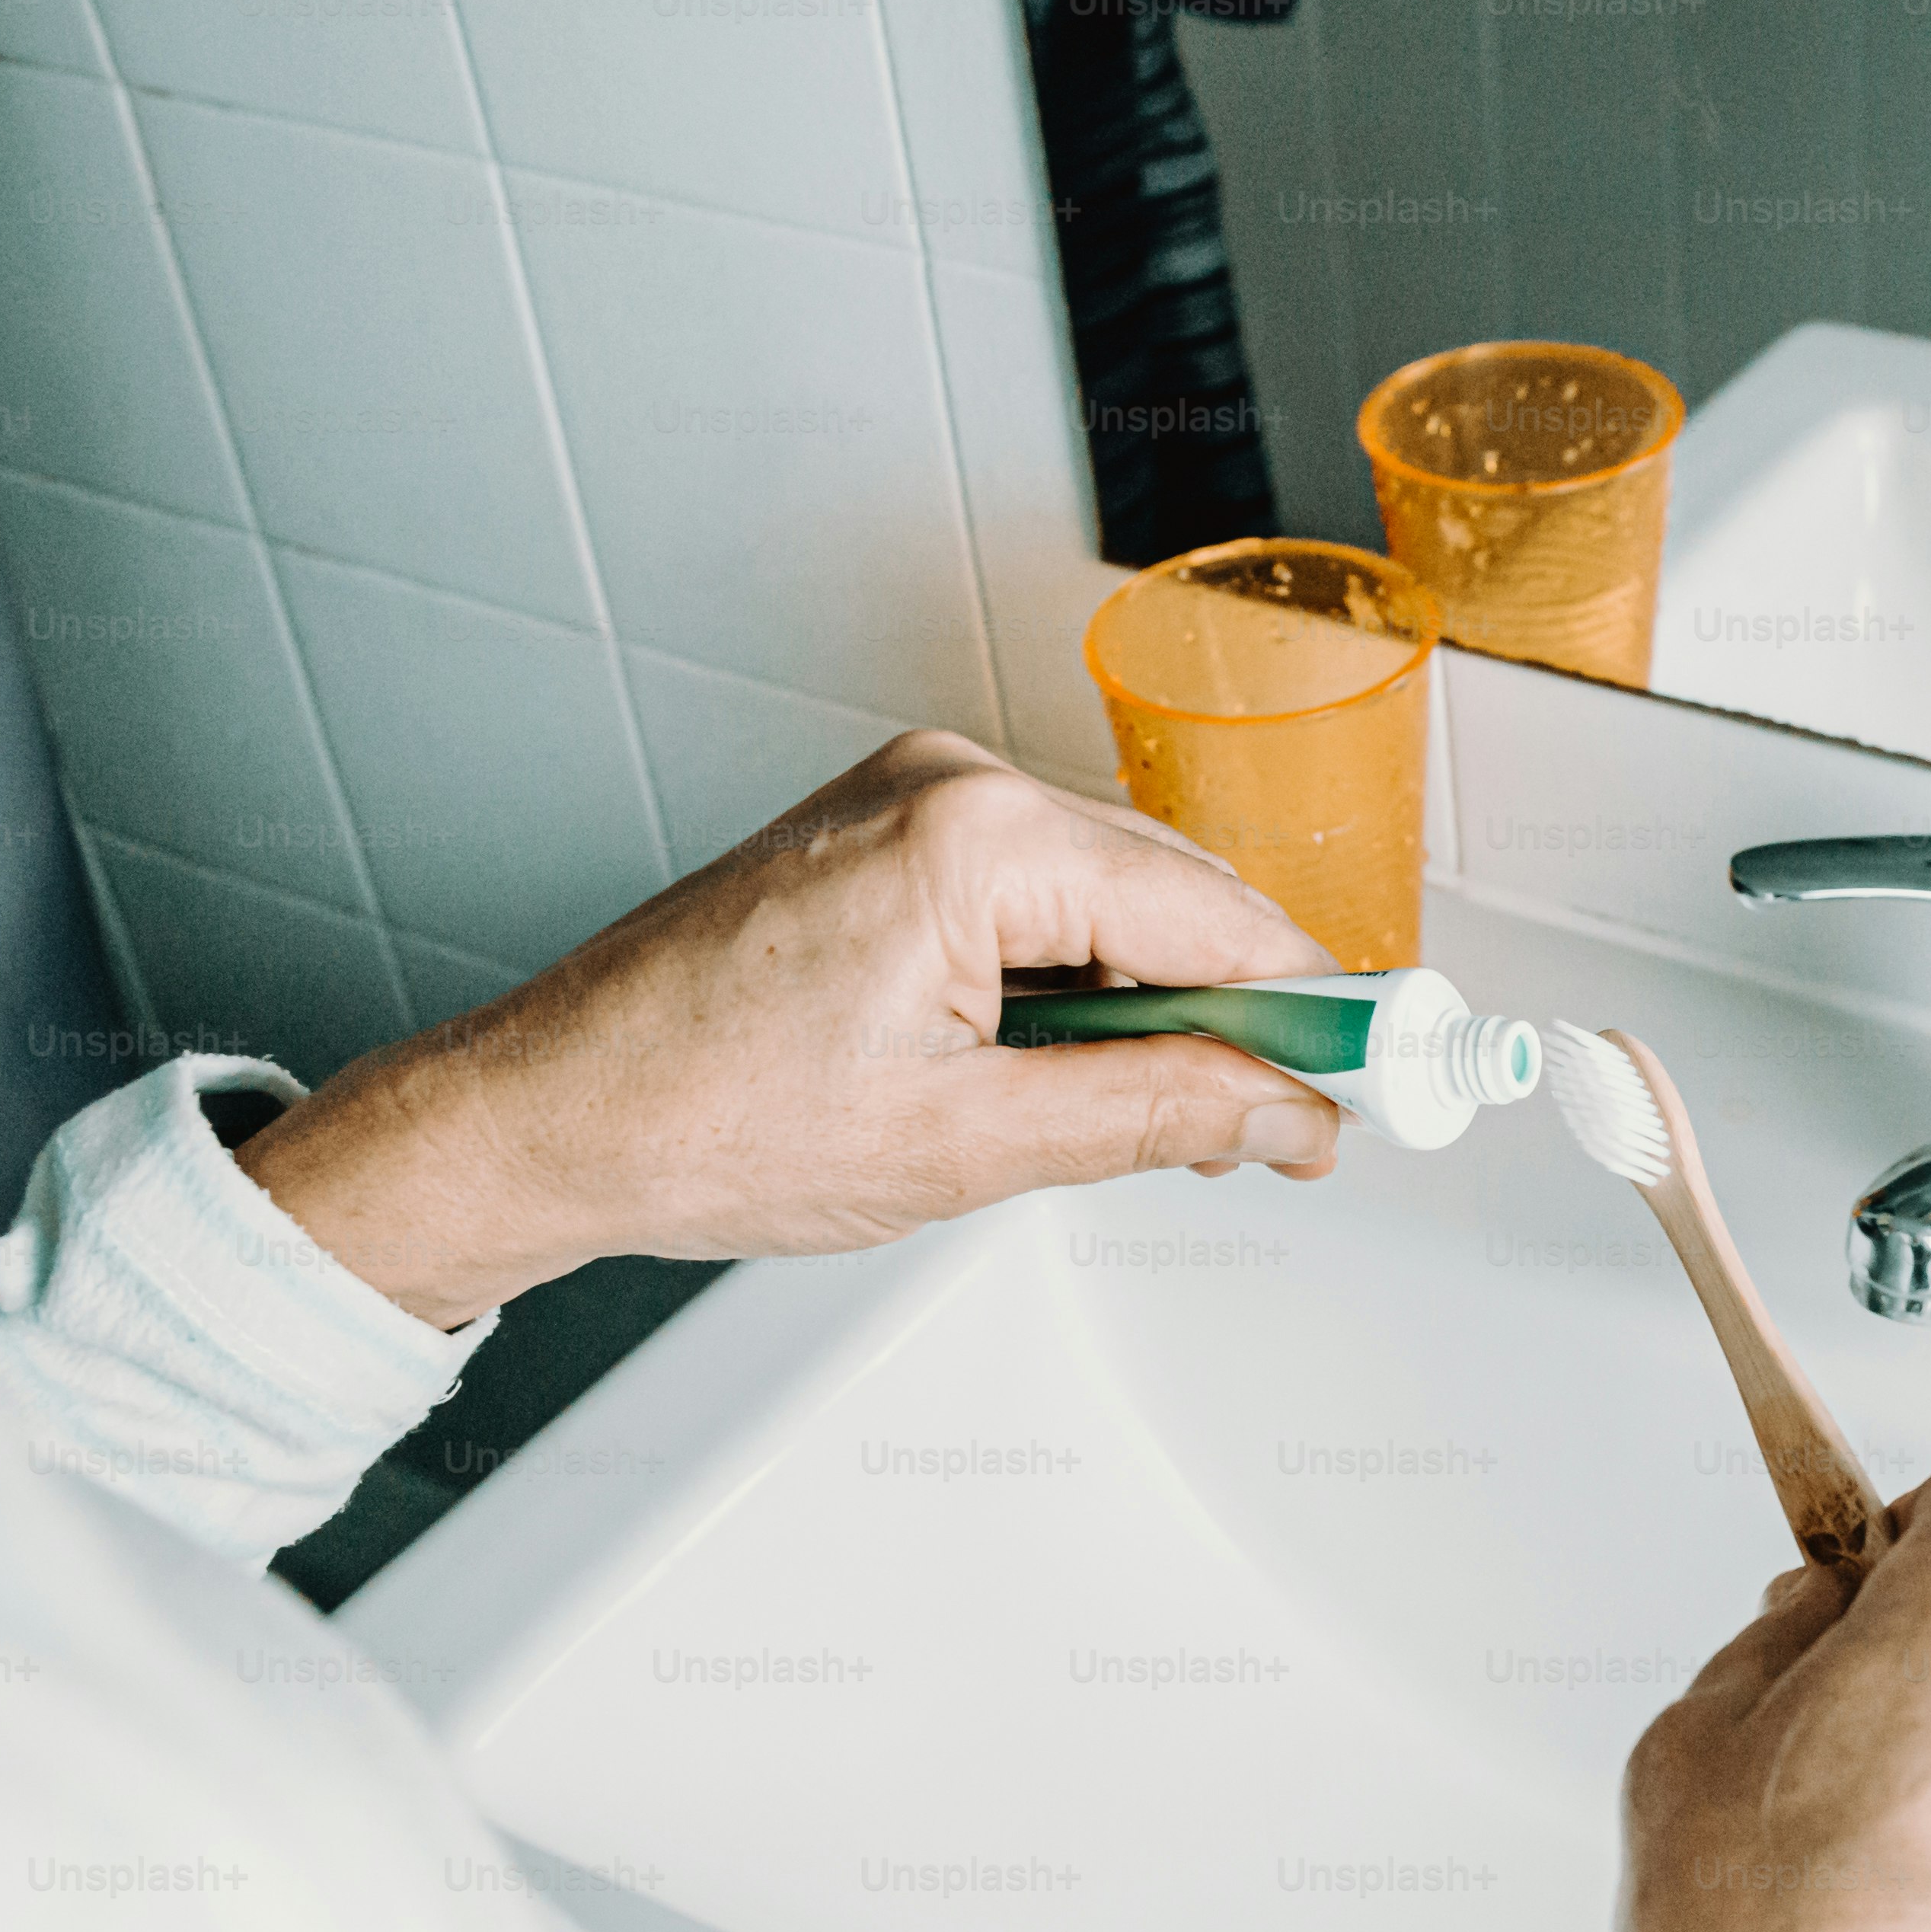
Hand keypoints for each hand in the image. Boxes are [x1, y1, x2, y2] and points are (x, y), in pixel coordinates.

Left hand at [235, 731, 1341, 1326]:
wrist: (545, 1115)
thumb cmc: (701, 1120)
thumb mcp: (966, 1147)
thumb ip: (1155, 1113)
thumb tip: (1285, 1111)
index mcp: (976, 838)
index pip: (1214, 920)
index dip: (1313, 1014)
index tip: (1385, 1080)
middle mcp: (950, 784)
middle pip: (1175, 897)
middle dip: (1239, 1016)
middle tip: (1287, 1134)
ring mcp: (912, 798)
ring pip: (1112, 901)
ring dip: (1153, 1006)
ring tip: (1146, 1123)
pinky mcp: (886, 834)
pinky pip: (1038, 897)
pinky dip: (1080, 981)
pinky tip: (1069, 1070)